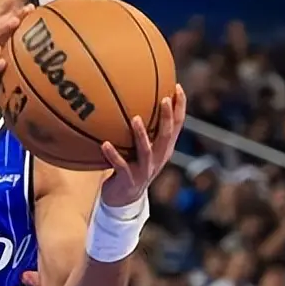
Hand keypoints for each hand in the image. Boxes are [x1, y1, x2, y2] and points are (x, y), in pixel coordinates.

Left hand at [99, 84, 186, 207]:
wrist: (124, 198)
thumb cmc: (131, 164)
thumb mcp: (139, 146)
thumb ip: (140, 126)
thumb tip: (128, 95)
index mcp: (163, 148)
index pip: (177, 125)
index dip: (180, 107)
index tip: (177, 87)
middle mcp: (158, 158)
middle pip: (167, 136)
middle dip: (167, 118)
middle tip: (164, 99)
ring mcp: (145, 170)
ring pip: (146, 151)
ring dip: (141, 135)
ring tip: (134, 119)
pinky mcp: (129, 180)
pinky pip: (121, 166)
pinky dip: (113, 155)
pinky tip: (104, 144)